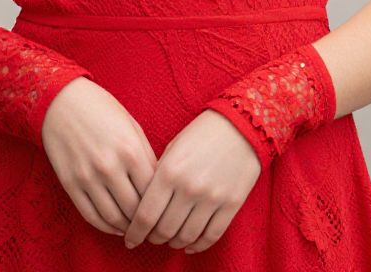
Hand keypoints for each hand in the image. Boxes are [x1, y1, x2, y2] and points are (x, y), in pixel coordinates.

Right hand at [41, 76, 158, 237]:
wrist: (61, 101)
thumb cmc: (101, 109)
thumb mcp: (131, 125)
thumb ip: (146, 156)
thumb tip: (159, 187)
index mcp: (130, 150)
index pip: (153, 192)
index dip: (162, 207)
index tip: (167, 214)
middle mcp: (110, 166)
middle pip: (135, 210)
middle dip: (147, 224)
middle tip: (155, 230)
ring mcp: (88, 177)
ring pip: (114, 218)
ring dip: (128, 230)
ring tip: (137, 231)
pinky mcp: (70, 184)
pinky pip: (91, 216)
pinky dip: (106, 228)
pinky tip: (116, 227)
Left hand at [122, 109, 260, 253]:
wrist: (240, 125)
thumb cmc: (201, 134)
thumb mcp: (173, 149)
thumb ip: (158, 177)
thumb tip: (145, 207)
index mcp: (169, 171)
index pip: (145, 215)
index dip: (135, 233)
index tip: (130, 240)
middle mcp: (189, 187)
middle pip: (164, 230)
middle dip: (153, 238)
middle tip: (149, 237)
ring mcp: (212, 198)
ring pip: (186, 237)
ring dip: (174, 243)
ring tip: (169, 239)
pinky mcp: (231, 205)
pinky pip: (211, 236)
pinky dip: (197, 245)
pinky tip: (189, 244)